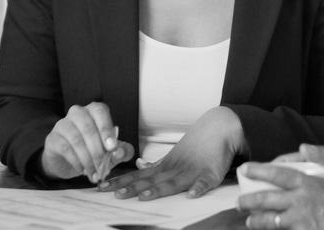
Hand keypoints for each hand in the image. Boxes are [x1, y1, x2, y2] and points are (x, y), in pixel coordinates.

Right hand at [41, 102, 134, 182]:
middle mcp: (77, 113)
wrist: (67, 161)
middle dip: (97, 150)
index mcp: (94, 111)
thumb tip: (120, 152)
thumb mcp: (111, 152)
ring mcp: (63, 124)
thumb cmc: (93, 151)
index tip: (112, 147)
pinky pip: (65, 148)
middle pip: (88, 128)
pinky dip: (76, 161)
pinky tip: (83, 170)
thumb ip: (122, 151)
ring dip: (87, 159)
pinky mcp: (52, 138)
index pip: (100, 112)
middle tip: (102, 167)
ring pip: (77, 139)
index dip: (106, 129)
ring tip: (94, 172)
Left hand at [98, 106, 246, 199]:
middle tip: (116, 195)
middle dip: (133, 188)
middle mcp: (175, 168)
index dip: (121, 182)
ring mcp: (192, 171)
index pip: (139, 175)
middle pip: (151, 180)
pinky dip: (199, 188)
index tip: (102, 187)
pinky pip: (205, 182)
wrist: (221, 127)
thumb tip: (141, 167)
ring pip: (173, 182)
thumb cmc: (198, 145)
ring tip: (145, 196)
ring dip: (159, 189)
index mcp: (165, 166)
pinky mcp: (211, 173)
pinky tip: (192, 195)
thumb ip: (158, 165)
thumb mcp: (174, 155)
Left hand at [236, 161, 323, 229]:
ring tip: (249, 221)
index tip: (245, 169)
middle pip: (266, 199)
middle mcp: (298, 201)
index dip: (259, 170)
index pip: (278, 174)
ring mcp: (297, 220)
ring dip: (257, 221)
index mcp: (308, 185)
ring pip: (269, 220)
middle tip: (239, 202)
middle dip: (250, 200)